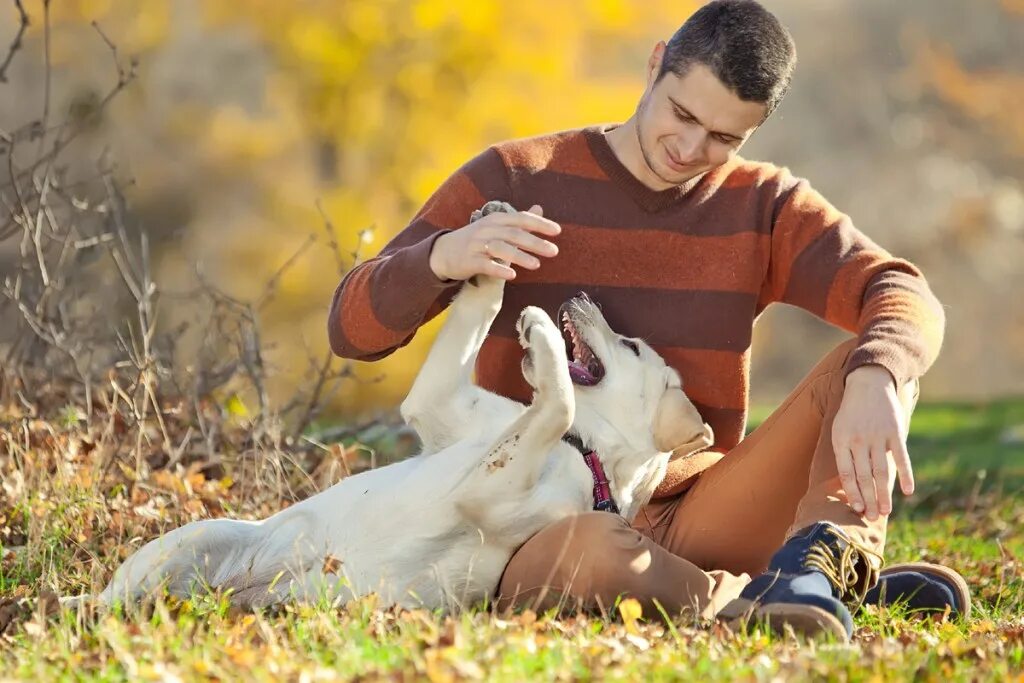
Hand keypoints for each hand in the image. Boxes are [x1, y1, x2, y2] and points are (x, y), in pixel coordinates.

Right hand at [429, 204, 560, 281]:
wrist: (444, 252)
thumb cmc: (476, 240)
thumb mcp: (496, 226)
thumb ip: (518, 219)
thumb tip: (540, 209)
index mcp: (496, 220)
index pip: (521, 219)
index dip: (539, 224)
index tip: (557, 231)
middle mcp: (487, 229)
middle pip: (513, 234)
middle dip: (535, 242)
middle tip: (554, 251)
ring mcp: (476, 245)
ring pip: (500, 248)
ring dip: (519, 256)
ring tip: (536, 265)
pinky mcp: (469, 261)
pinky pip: (485, 265)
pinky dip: (498, 269)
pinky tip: (512, 276)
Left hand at [831, 365, 913, 520]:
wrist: (869, 384)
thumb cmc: (851, 413)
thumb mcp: (839, 430)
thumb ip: (844, 454)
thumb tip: (849, 484)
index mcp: (841, 441)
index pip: (846, 473)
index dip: (853, 492)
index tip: (858, 510)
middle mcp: (859, 440)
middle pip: (864, 476)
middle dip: (869, 499)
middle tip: (873, 518)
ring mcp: (878, 436)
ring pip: (881, 471)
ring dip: (884, 494)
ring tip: (886, 512)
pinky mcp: (895, 432)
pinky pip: (901, 458)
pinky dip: (906, 475)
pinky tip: (908, 492)